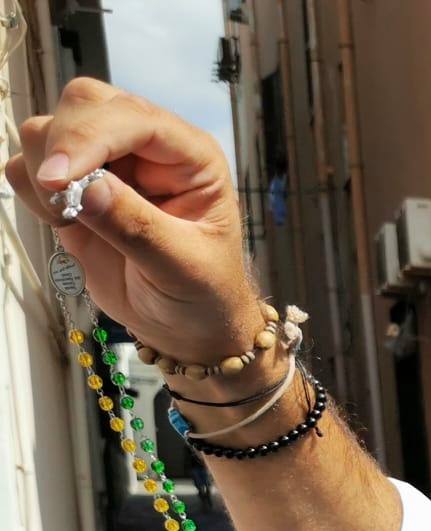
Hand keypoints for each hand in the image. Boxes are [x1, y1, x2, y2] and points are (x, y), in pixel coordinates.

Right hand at [4, 79, 263, 361]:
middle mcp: (147, 149)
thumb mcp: (182, 268)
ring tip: (74, 222)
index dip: (87, 138)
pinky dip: (32, 192)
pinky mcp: (75, 189)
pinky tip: (64, 224)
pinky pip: (28, 166)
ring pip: (46, 129)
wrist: (187, 329)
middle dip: (61, 147)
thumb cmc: (204, 296)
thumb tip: (85, 186)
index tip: (59, 180)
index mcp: (190, 156)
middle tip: (63, 202)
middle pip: (83, 103)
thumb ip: (136, 227)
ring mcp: (108, 165)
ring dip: (44, 174)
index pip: (130, 116)